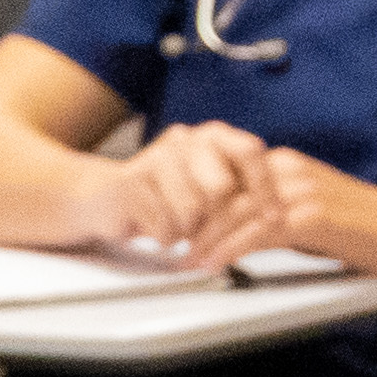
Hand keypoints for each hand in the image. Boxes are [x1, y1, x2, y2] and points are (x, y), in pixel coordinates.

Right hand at [66, 122, 284, 263]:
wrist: (102, 198)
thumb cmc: (162, 197)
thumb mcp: (207, 188)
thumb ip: (238, 193)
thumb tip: (273, 215)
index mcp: (209, 137)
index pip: (249, 151)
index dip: (265, 186)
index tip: (274, 217)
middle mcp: (185, 140)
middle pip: (220, 189)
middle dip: (215, 219)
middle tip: (203, 227)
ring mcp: (156, 158)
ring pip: (191, 212)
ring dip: (186, 231)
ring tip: (174, 224)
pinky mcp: (131, 184)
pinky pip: (165, 227)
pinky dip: (164, 238)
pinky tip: (154, 226)